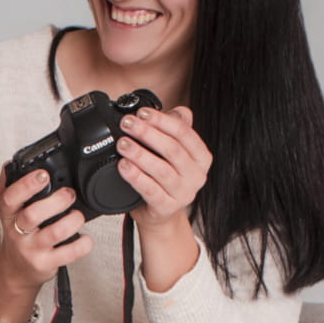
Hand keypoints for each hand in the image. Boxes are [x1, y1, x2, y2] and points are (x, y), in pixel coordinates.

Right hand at [0, 167, 92, 322]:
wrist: (16, 269)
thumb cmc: (17, 234)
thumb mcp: (9, 210)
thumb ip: (9, 187)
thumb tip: (10, 164)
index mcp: (8, 213)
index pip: (10, 198)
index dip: (27, 185)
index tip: (44, 174)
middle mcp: (17, 231)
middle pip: (33, 215)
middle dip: (56, 201)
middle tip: (69, 193)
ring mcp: (32, 249)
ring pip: (54, 233)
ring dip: (72, 220)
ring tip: (78, 214)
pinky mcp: (46, 263)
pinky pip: (68, 255)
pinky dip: (82, 244)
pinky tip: (85, 237)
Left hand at [116, 105, 211, 228]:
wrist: (160, 212)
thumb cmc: (166, 175)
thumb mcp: (173, 151)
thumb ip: (176, 129)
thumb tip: (181, 111)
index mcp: (200, 157)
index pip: (184, 133)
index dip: (162, 120)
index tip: (142, 112)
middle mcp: (196, 175)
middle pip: (172, 149)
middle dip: (147, 133)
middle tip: (127, 123)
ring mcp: (183, 193)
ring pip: (161, 170)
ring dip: (139, 153)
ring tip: (123, 143)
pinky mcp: (167, 207)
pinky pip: (150, 190)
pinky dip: (136, 176)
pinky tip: (124, 166)